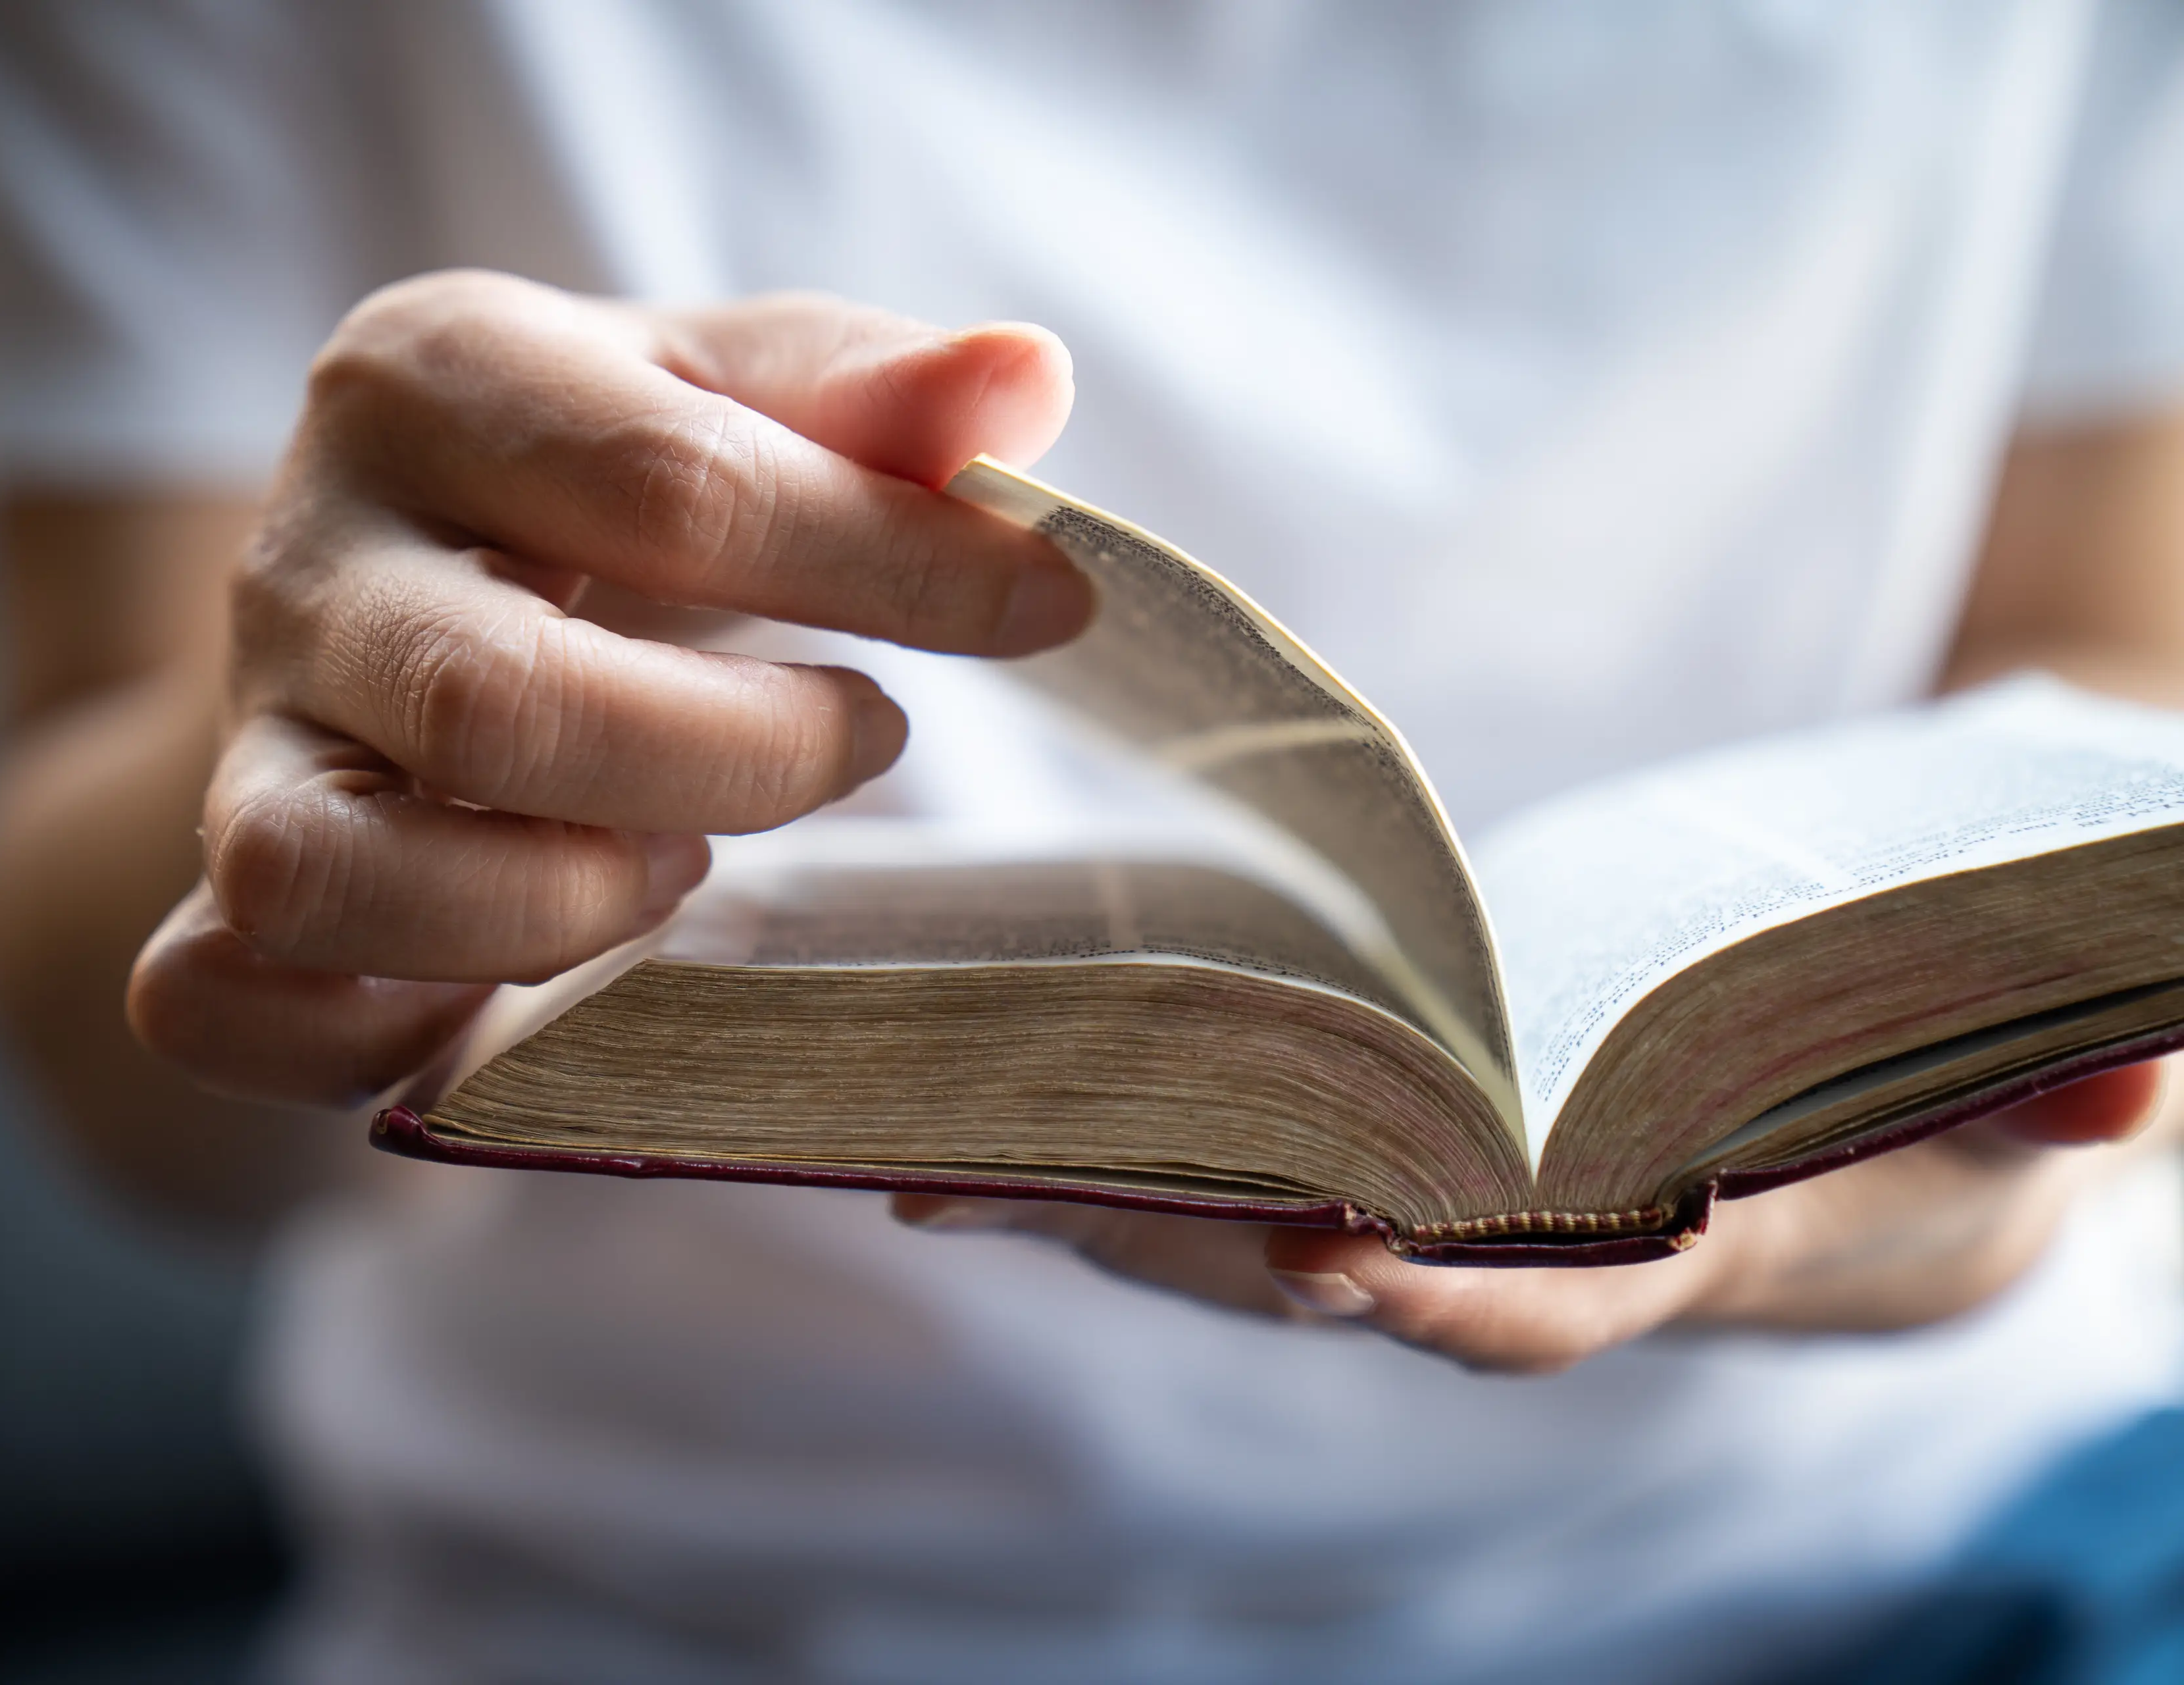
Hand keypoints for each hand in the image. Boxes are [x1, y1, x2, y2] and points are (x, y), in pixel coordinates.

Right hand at [127, 275, 1088, 1104]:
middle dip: (733, 761)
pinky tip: (532, 993)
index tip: (1045, 610)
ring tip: (680, 868)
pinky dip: (381, 1029)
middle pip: (498, 704)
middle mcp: (300, 556)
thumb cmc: (603, 487)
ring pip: (328, 874)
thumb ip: (866, 395)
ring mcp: (244, 739)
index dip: (891, 568)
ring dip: (550, 908)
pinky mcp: (212, 897)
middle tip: (863, 745)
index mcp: (431, 377)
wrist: (406, 574)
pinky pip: (227, 1002)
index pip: (672, 486)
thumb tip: (1025, 380)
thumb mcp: (728, 396)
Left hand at [893, 1059, 2176, 1371]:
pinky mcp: (1390, 1160)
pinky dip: (1111, 1161)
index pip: (1558, 1298)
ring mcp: (1449, 1219)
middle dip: (1195, 1245)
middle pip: (1348, 1276)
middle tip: (1028, 1182)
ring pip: (1256, 1241)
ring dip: (1105, 1207)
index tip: (1326, 1250)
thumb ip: (2079, 1081)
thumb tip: (2127, 1076)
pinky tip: (975, 1128)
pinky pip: (1230, 1177)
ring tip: (936, 1154)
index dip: (1451, 1285)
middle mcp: (1538, 1258)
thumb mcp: (2046, 1091)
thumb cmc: (1962, 1097)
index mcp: (1685, 1251)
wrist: (1890, 1122)